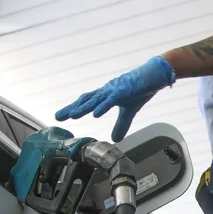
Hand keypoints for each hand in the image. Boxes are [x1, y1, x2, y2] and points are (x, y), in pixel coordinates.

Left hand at [55, 56, 174, 141]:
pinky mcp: (125, 90)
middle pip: (86, 100)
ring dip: (83, 108)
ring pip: (96, 100)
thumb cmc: (141, 89)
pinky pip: (112, 100)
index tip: (61, 116)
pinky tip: (95, 114)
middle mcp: (107, 91)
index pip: (86, 101)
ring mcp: (115, 90)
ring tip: (72, 115)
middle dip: (72, 108)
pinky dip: (103, 107)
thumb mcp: (129, 112)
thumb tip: (115, 139)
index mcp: (106, 95)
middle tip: (58, 116)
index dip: (73, 108)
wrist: (154, 74)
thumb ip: (121, 125)